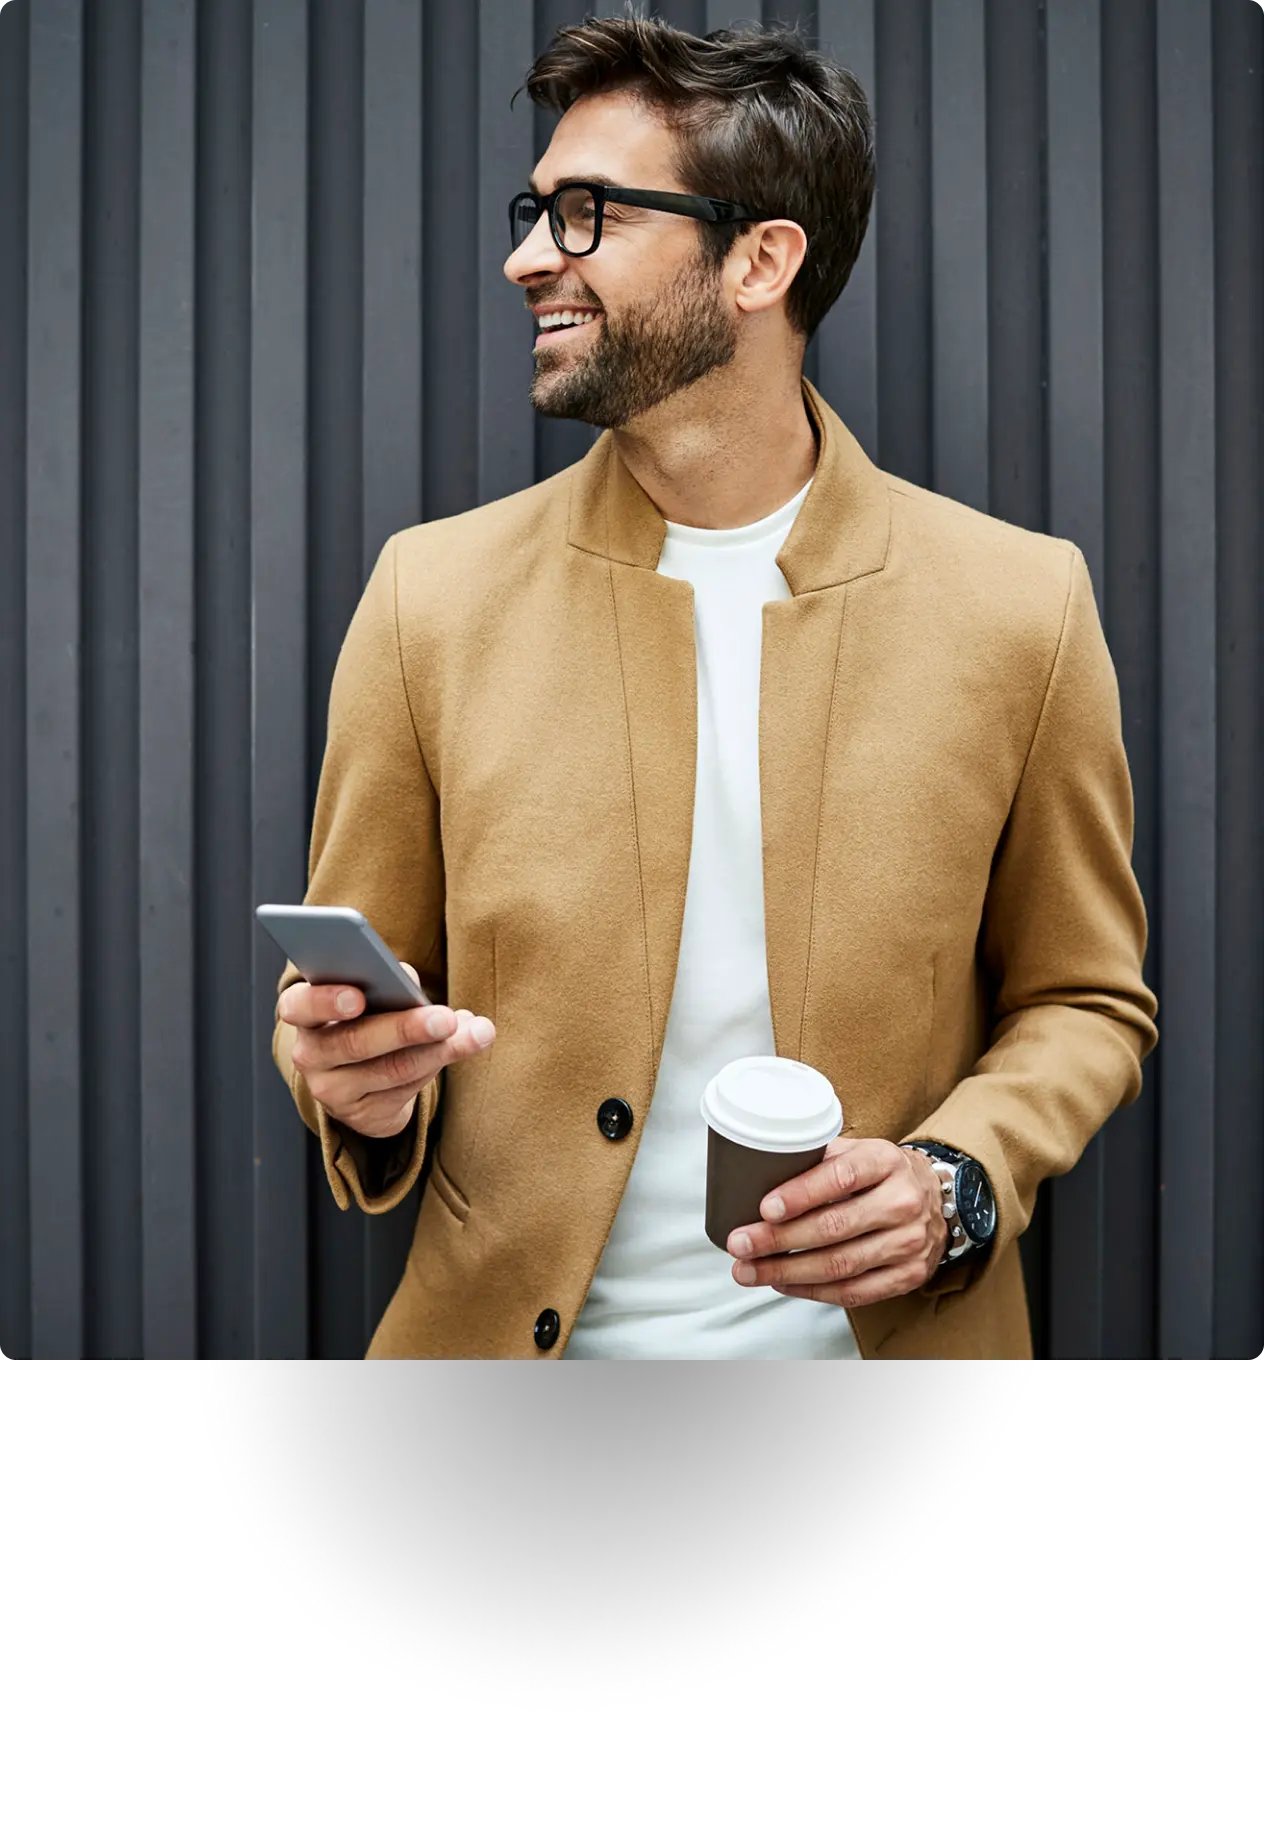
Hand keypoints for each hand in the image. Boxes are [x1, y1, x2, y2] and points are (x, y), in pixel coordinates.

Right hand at [280, 961, 495, 1139]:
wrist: (360, 1077)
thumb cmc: (367, 1017)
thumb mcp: (368, 996)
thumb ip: (385, 982)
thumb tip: (410, 981)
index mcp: (303, 1013)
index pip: (299, 1005)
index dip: (326, 1001)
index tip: (359, 997)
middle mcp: (310, 1055)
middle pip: (355, 1042)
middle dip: (406, 1029)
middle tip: (446, 1019)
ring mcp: (333, 1091)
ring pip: (391, 1070)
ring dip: (440, 1049)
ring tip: (477, 1033)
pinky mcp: (362, 1115)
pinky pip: (407, 1090)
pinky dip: (438, 1064)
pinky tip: (464, 1046)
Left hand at [725, 1137, 950, 1309]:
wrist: (937, 1199)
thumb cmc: (883, 1175)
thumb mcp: (858, 1151)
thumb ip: (818, 1159)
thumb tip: (761, 1173)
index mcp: (885, 1161)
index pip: (841, 1177)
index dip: (800, 1194)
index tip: (765, 1208)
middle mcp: (902, 1202)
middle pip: (834, 1227)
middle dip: (778, 1240)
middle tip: (742, 1245)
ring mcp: (908, 1242)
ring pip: (840, 1265)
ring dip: (787, 1271)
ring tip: (751, 1270)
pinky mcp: (908, 1275)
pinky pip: (854, 1292)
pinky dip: (812, 1291)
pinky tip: (784, 1283)